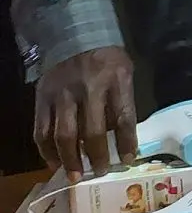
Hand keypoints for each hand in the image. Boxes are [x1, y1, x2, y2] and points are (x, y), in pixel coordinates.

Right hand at [34, 47, 136, 181]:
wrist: (75, 37)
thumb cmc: (107, 59)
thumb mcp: (125, 72)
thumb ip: (123, 101)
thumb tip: (124, 138)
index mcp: (115, 79)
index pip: (123, 117)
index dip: (126, 142)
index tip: (128, 160)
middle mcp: (88, 88)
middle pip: (92, 131)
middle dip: (98, 156)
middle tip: (101, 172)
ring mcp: (62, 95)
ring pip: (64, 136)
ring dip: (70, 160)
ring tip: (77, 176)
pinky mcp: (42, 100)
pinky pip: (42, 132)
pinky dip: (47, 151)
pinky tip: (55, 163)